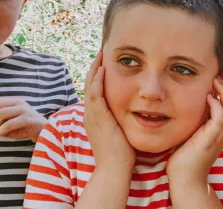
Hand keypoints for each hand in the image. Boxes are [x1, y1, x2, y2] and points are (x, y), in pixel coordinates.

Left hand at [0, 97, 46, 142]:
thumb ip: (0, 120)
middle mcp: (19, 103)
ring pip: (1, 113)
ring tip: (0, 131)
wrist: (46, 132)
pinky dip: (3, 129)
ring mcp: (24, 110)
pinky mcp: (28, 119)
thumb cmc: (26, 128)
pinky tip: (4, 133)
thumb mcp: (11, 122)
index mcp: (13, 101)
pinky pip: (9, 123)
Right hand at [83, 51, 135, 172]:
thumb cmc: (121, 154)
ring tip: (101, 54)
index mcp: (94, 116)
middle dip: (94, 67)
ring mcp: (92, 116)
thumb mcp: (119, 131)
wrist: (114, 170)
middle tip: (102, 52)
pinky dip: (96, 81)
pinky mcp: (98, 118)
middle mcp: (90, 114)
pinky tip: (101, 69)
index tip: (105, 62)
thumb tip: (134, 112)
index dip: (97, 75)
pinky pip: (94, 95)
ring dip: (94, 69)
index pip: (93, 90)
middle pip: (88, 84)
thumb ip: (121, 120)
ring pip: (89, 86)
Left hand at [166, 77, 222, 182]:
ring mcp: (218, 136)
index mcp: (218, 130)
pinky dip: (217, 105)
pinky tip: (208, 97)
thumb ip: (194, 122)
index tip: (216, 79)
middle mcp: (221, 132)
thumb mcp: (191, 135)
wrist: (186, 179)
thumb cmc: (184, 158)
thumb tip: (186, 106)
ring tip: (216, 80)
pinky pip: (220, 118)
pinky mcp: (210, 140)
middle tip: (218, 75)